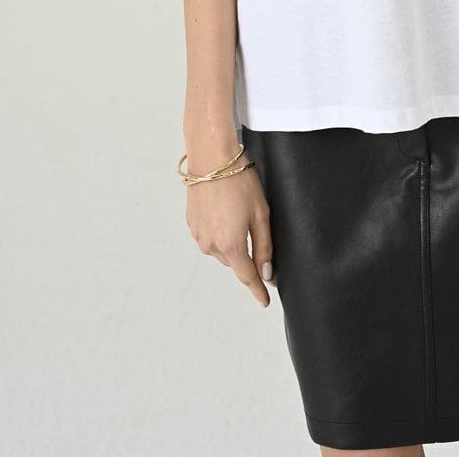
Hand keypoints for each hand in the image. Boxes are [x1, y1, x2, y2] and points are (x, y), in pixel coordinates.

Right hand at [185, 147, 275, 307]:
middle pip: (235, 262)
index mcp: (231, 244)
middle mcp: (211, 245)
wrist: (212, 157)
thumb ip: (264, 246)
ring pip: (221, 251)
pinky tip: (226, 213)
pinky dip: (220, 232)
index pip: (247, 276)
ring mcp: (199, 235)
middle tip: (256, 230)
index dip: (257, 290)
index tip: (264, 301)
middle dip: (247, 256)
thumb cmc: (239, 181)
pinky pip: (210, 238)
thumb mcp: (261, 213)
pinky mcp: (192, 224)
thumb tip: (266, 273)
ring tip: (240, 215)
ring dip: (232, 243)